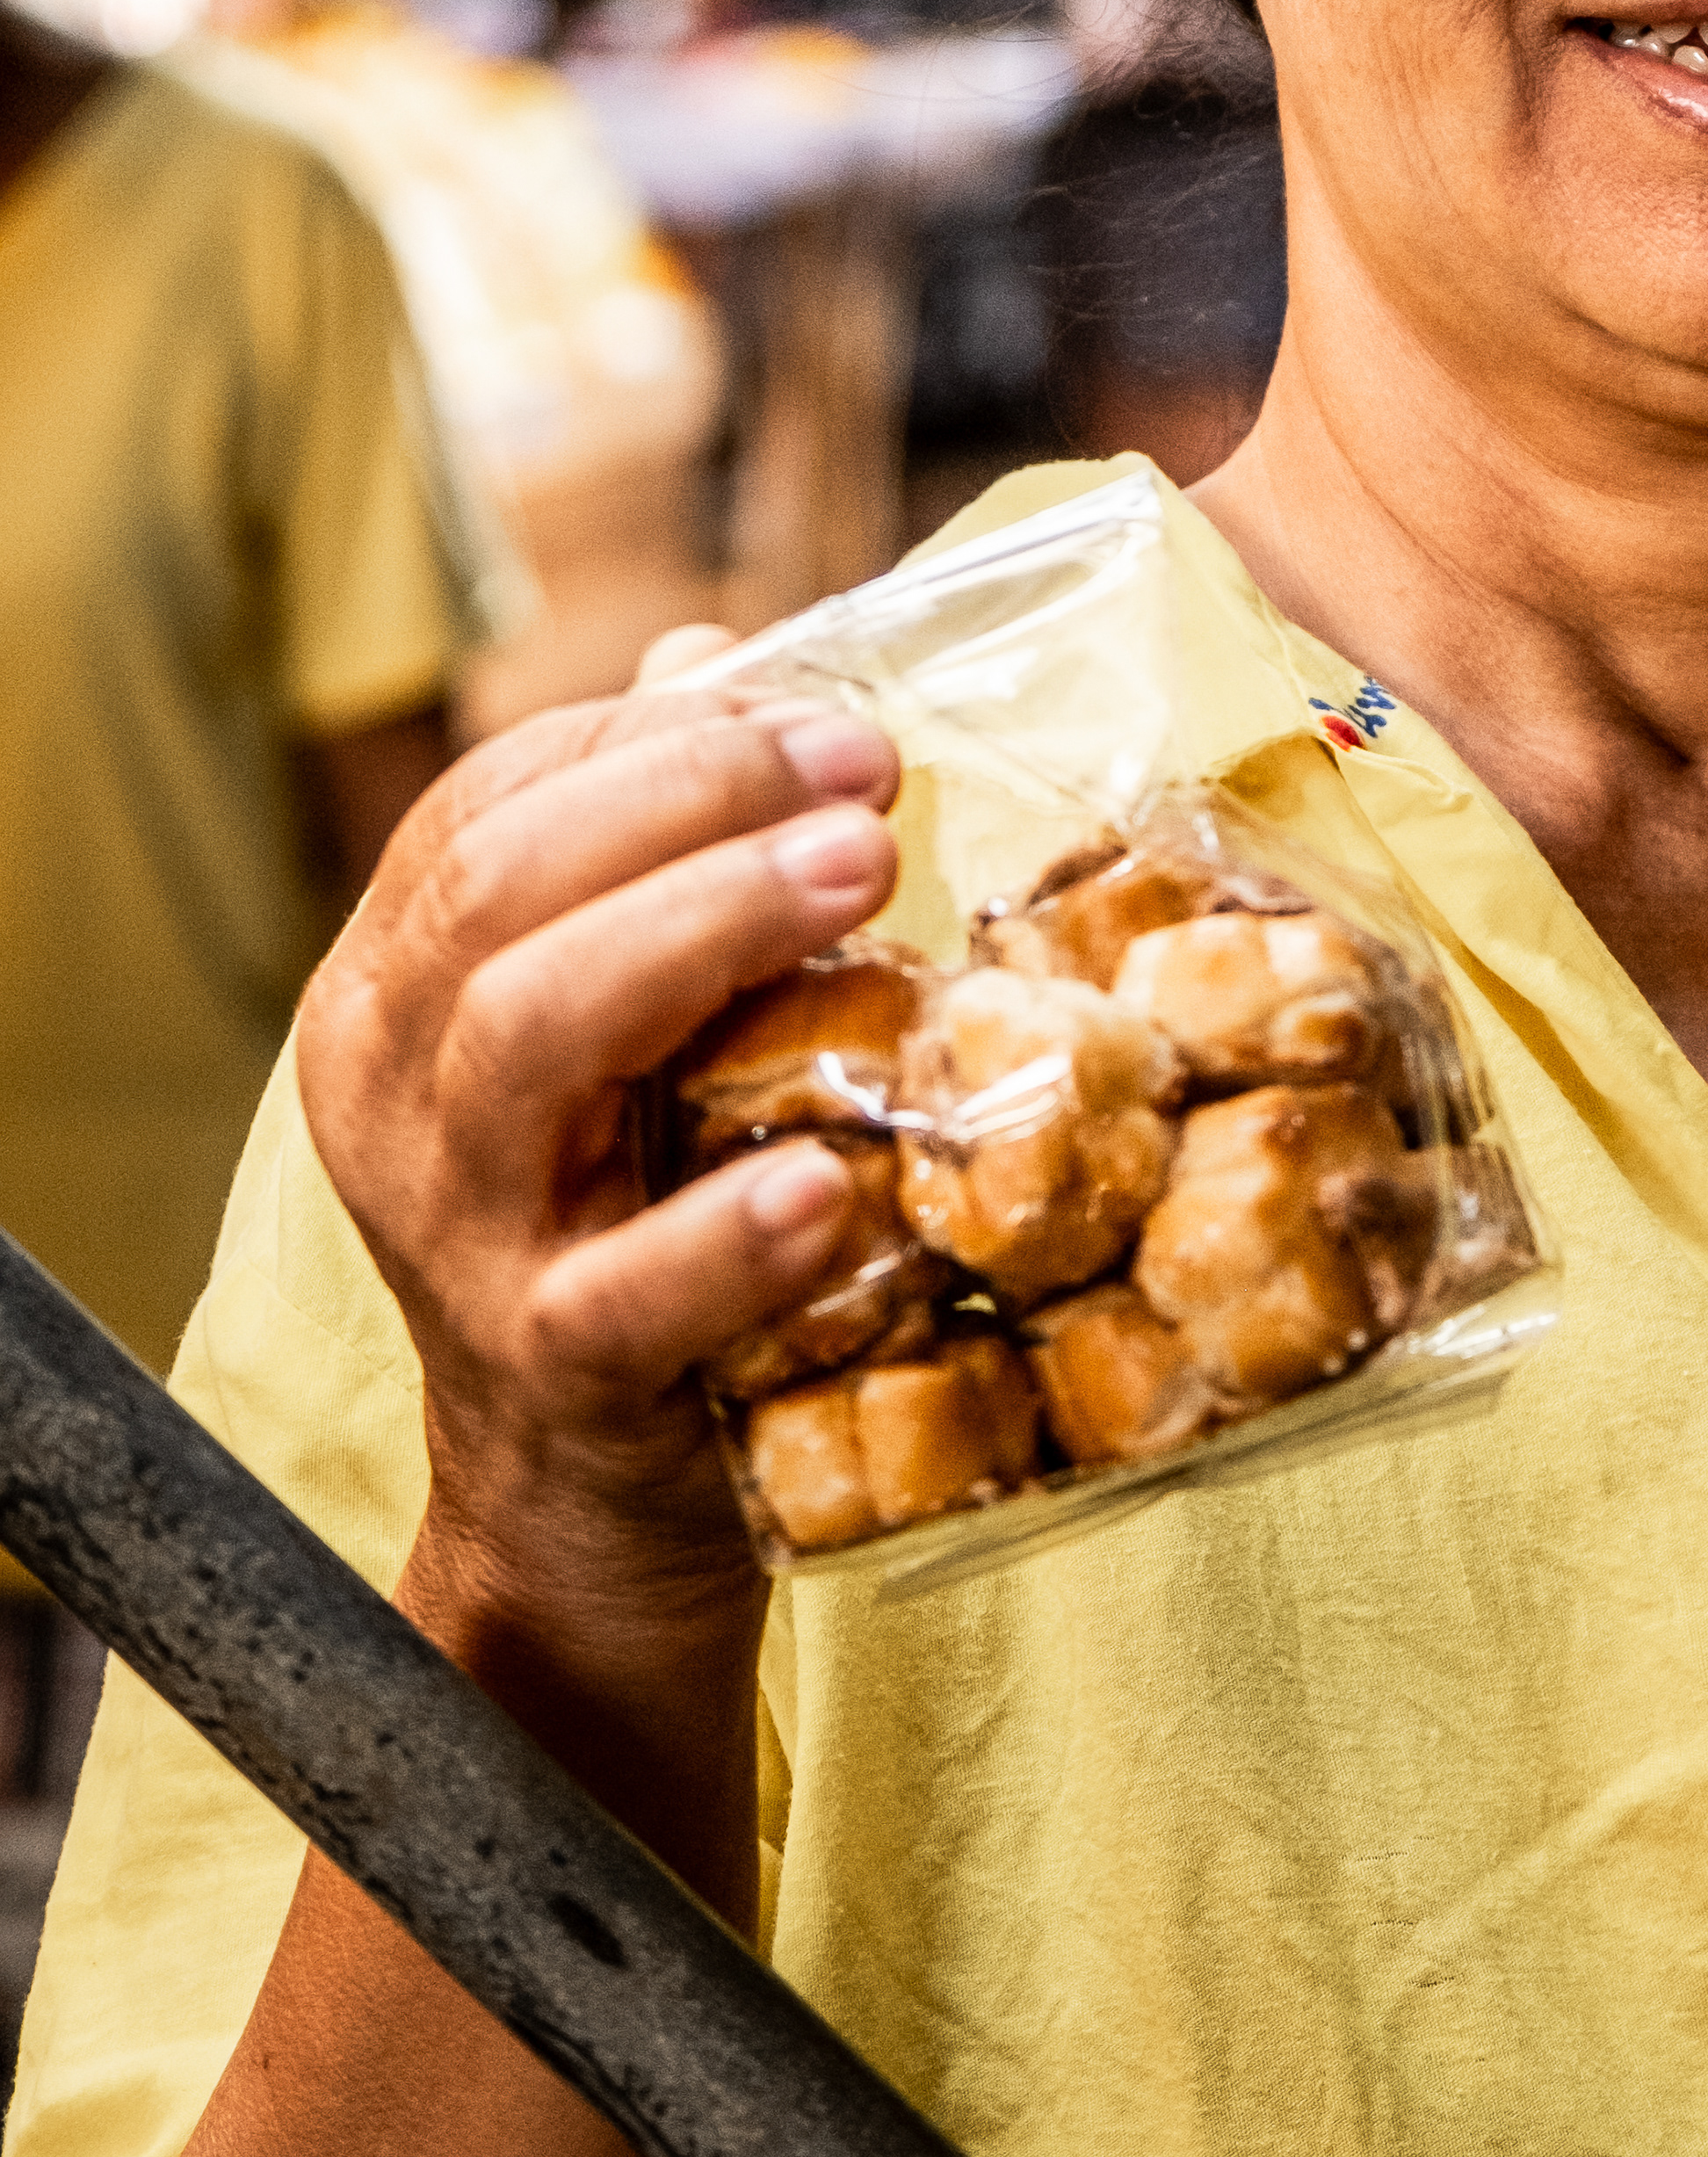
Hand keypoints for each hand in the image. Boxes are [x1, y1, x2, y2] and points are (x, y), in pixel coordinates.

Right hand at [294, 681, 901, 1657]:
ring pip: (526, 1039)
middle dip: (690, 802)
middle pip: (501, 894)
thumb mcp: (633, 1025)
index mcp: (399, 987)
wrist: (588, 1500)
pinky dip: (722, 1231)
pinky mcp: (546, 1374)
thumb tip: (728, 656)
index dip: (658, 736)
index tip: (827, 713)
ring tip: (860, 881)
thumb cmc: (632, 1207)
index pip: (492, 807)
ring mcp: (456, 1235)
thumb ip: (660, 852)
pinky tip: (828, 1178)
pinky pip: (615, 1294)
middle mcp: (392, 1093)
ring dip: (704, 933)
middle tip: (866, 779)